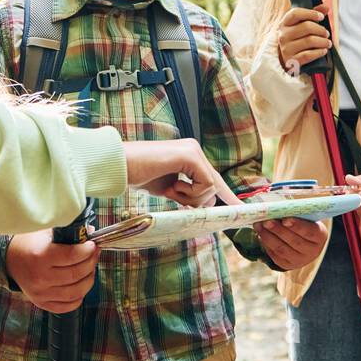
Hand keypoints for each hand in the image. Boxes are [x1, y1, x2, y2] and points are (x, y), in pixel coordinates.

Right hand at [5, 229, 98, 312]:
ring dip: (89, 279)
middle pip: (76, 274)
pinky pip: (67, 306)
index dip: (87, 251)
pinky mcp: (41, 303)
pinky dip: (79, 296)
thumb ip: (68, 232)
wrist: (9, 259)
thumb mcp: (45, 231)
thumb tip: (90, 232)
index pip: (71, 256)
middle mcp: (40, 277)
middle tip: (94, 254)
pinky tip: (81, 284)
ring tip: (90, 268)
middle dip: (90, 262)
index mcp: (40, 256)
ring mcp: (40, 293)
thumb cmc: (29, 242)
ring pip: (75, 292)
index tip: (93, 245)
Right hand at [123, 138, 242, 206]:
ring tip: (170, 189)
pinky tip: (172, 187)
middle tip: (179, 198)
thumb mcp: (167, 187)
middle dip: (200, 200)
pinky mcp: (190, 156)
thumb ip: (186, 193)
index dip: (226, 195)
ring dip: (189, 198)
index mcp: (189, 156)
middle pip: (214, 185)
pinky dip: (189, 194)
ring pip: (210, 188)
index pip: (212, 178)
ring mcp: (193, 151)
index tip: (241, 210)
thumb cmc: (138, 175)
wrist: (119, 166)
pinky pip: (205, 185)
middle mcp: (194, 150)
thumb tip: (204, 206)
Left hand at [255, 216, 327, 269]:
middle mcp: (312, 251)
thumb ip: (295, 213)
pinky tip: (260, 234)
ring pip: (282, 249)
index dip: (297, 225)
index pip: (309, 231)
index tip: (285, 219)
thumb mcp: (305, 218)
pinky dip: (266, 244)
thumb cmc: (303, 224)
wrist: (305, 243)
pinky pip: (275, 255)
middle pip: (294, 241)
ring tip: (258, 225)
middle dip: (278, 230)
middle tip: (266, 221)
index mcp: (320, 236)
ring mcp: (300, 260)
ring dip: (268, 237)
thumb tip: (277, 207)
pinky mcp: (288, 265)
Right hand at [276, 3, 330, 73]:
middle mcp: (283, 35)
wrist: (287, 60)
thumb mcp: (301, 25)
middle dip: (321, 30)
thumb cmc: (297, 39)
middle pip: (306, 27)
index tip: (321, 17)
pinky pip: (308, 55)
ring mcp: (286, 49)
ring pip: (310, 41)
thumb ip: (312, 14)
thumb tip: (326, 7)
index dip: (311, 13)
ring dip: (323, 41)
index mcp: (284, 23)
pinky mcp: (291, 60)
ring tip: (328, 43)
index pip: (295, 13)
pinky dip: (319, 52)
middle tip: (327, 34)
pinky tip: (324, 51)